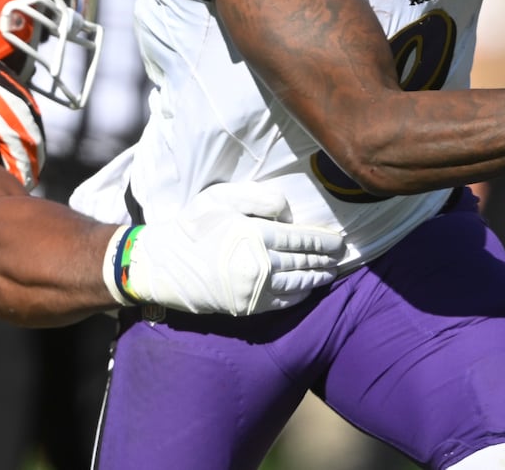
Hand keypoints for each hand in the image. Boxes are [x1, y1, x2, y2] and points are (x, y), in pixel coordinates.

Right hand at [121, 182, 343, 315]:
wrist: (163, 263)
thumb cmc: (193, 225)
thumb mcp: (222, 197)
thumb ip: (259, 198)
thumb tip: (290, 214)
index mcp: (254, 233)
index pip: (301, 239)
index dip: (324, 241)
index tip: (339, 241)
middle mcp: (258, 263)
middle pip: (303, 262)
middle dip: (325, 259)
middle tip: (341, 256)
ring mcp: (253, 288)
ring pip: (297, 283)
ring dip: (318, 278)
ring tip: (330, 272)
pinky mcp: (246, 306)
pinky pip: (282, 302)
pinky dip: (299, 295)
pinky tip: (308, 288)